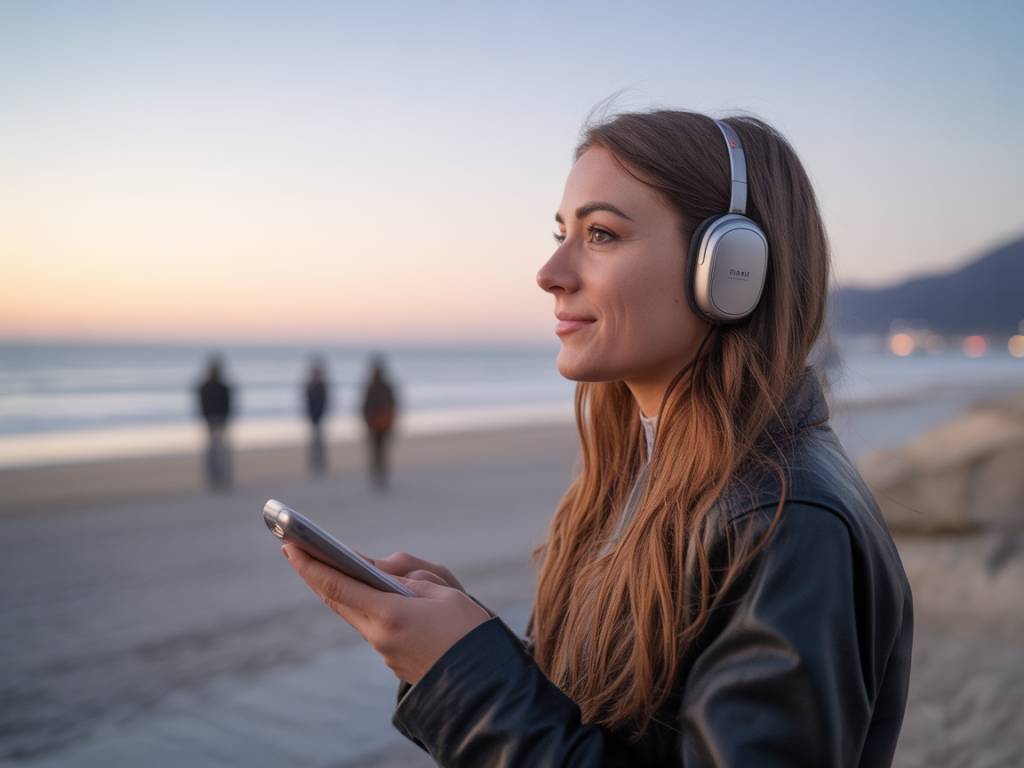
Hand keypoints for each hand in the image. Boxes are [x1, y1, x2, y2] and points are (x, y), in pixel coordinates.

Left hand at [283, 544, 488, 683]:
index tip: (290, 545)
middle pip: (338, 600)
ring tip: (337, 564)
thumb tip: (375, 570)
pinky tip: (371, 593)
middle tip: (296, 549)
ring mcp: (385, 651)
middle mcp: (379, 636)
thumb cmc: (472, 634)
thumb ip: (408, 577)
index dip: (310, 565)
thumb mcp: (445, 593)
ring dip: (346, 589)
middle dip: (316, 574)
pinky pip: (374, 624)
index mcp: (390, 615)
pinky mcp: (394, 660)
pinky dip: (368, 605)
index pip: (337, 585)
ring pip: (357, 612)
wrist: (487, 687)